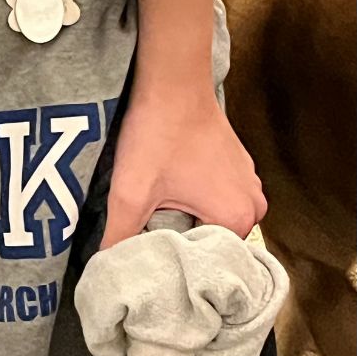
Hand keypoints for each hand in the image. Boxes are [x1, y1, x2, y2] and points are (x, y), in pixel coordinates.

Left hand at [105, 0, 264, 243]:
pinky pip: (219, 198)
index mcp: (237, 219)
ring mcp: (248, 182)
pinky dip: (197, 202)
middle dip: (182, 245)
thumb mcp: (131, 194)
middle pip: (213, 246)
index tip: (150, 263)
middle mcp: (253, 205)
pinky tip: (169, 194)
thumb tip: (103, 273)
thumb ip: (118, 240)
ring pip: (215, 221)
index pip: (208, 266)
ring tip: (156, 218)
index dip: (175, 267)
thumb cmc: (158, 135)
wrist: (172, 81)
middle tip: (148, 241)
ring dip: (188, 223)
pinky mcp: (236, 165)